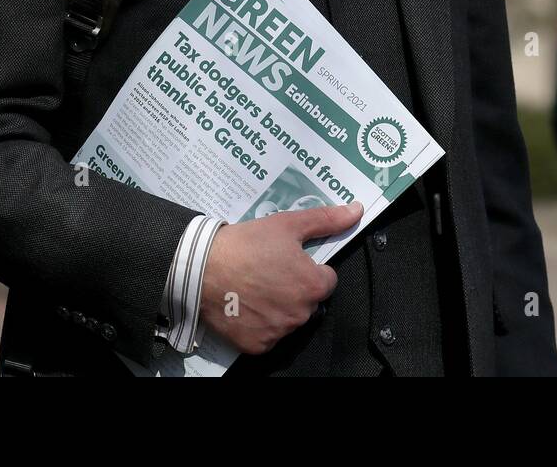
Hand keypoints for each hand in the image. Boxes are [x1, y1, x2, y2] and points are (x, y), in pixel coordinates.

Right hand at [199, 201, 362, 354]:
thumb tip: (356, 211)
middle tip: (270, 270)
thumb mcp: (288, 224)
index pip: (327, 280)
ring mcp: (279, 332)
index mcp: (312, 285)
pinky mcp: (258, 345)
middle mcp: (300, 313)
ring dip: (279, 306)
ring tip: (255, 285)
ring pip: (289, 318)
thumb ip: (326, 220)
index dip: (310, 268)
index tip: (290, 260)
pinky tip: (247, 304)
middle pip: (308, 301)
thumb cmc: (245, 245)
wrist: (201, 268)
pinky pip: (268, 335)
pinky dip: (261, 323)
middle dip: (295, 287)